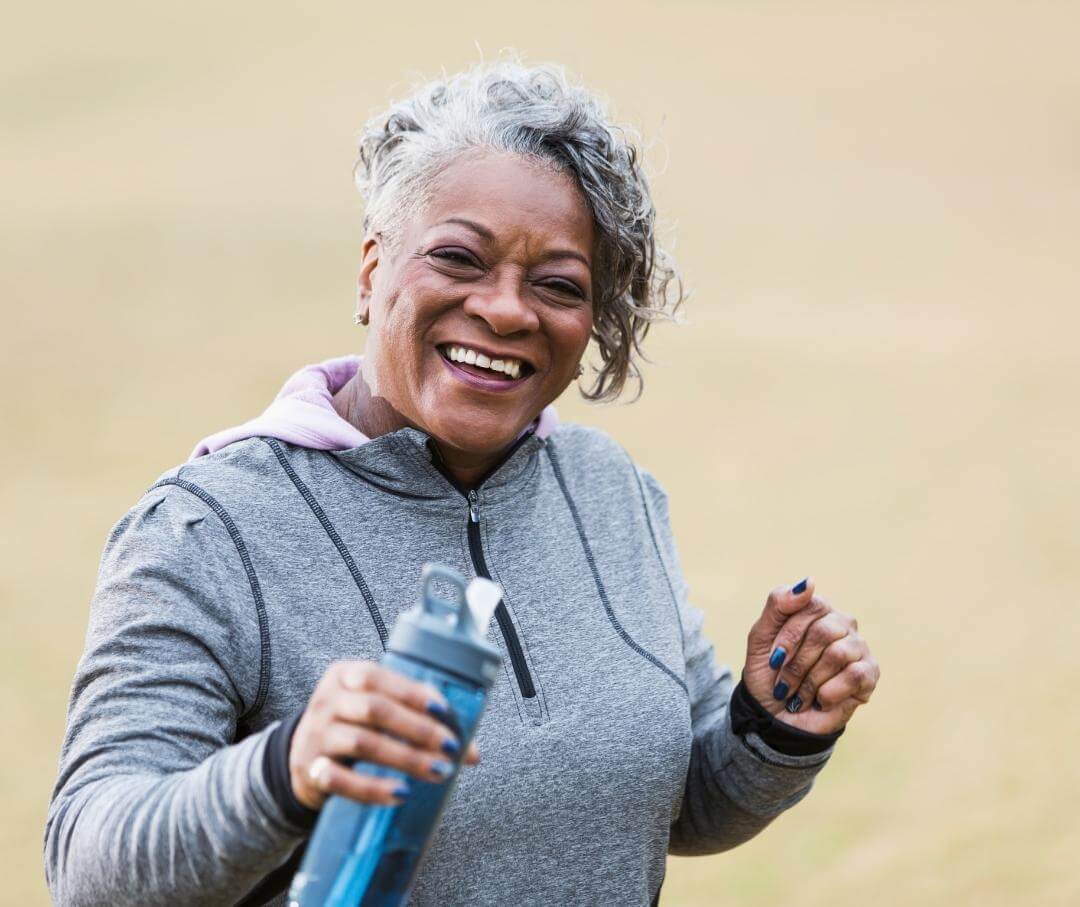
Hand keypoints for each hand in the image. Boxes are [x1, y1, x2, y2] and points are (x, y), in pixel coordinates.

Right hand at [289, 660, 479, 808]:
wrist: (302, 757)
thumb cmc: (354, 725)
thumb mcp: (377, 711)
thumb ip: (420, 718)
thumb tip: (472, 752)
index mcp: (345, 674)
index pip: (377, 677)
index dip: (412, 693)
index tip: (444, 711)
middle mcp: (327, 700)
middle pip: (374, 709)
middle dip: (417, 729)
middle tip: (450, 747)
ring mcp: (316, 734)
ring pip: (363, 743)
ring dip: (405, 758)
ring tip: (437, 771)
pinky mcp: (311, 770)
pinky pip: (342, 780)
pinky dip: (373, 789)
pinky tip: (400, 794)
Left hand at [742, 577, 879, 734]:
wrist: (774, 717)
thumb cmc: (769, 674)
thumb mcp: (761, 637)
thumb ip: (779, 604)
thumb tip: (810, 582)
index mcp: (817, 609)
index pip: (810, 604)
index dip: (788, 636)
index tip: (774, 659)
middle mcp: (841, 623)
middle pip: (823, 631)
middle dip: (797, 663)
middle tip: (785, 682)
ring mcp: (858, 647)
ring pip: (838, 653)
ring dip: (810, 681)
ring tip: (800, 693)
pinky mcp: (869, 674)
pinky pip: (854, 675)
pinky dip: (828, 693)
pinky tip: (821, 700)